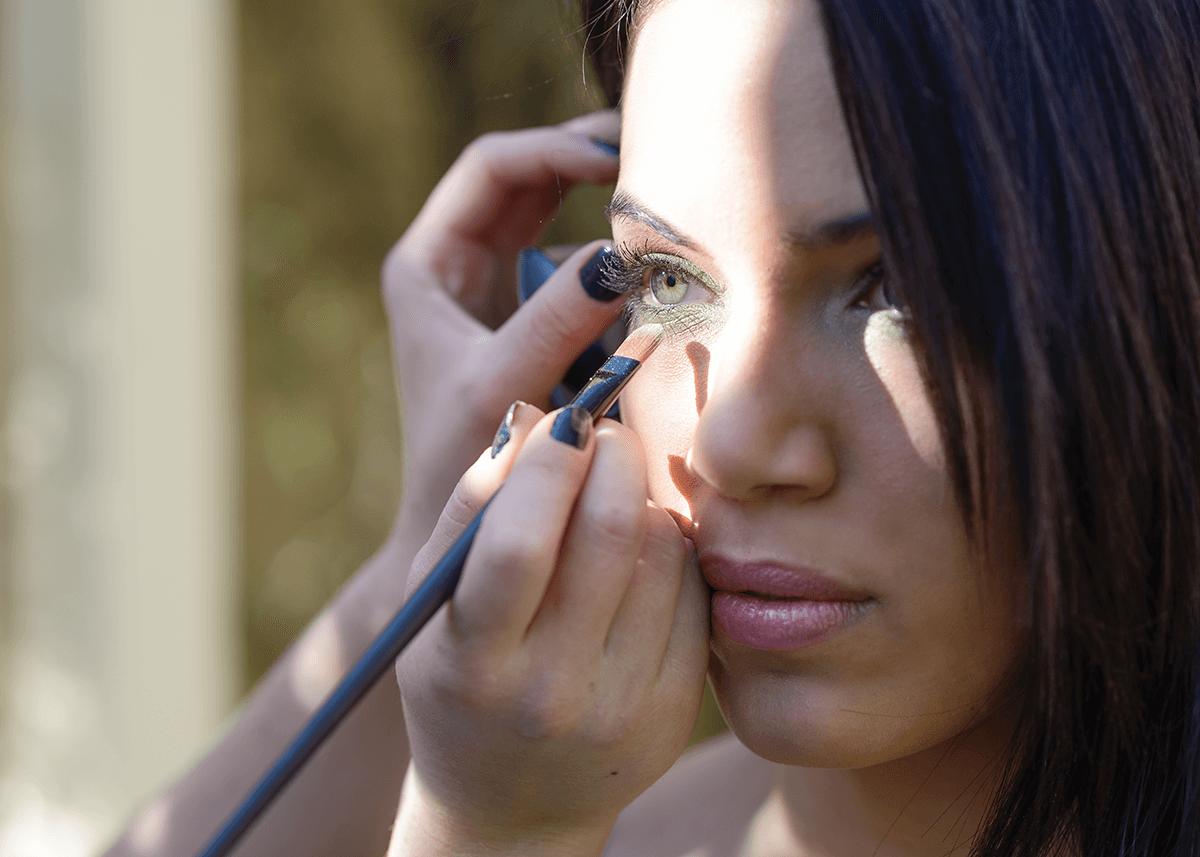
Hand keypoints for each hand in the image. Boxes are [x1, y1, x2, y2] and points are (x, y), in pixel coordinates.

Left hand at [382, 111, 624, 542]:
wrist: (459, 537)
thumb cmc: (458, 464)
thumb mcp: (501, 384)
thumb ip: (555, 319)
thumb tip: (620, 255)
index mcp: (430, 264)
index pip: (495, 168)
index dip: (556, 150)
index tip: (618, 161)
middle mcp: (462, 269)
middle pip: (534, 183)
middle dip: (593, 171)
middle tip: (659, 163)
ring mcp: (500, 299)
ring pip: (565, 233)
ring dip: (611, 236)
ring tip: (664, 243)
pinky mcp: (535, 332)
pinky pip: (583, 288)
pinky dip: (617, 290)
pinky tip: (652, 306)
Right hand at [392, 404, 710, 855]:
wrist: (512, 805)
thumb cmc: (460, 679)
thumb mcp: (433, 606)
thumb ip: (470, 509)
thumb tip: (534, 418)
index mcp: (472, 663)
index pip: (520, 541)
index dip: (548, 461)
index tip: (562, 420)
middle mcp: (552, 691)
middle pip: (610, 531)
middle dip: (613, 454)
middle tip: (601, 436)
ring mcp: (624, 705)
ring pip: (662, 550)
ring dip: (643, 497)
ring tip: (612, 499)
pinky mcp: (676, 710)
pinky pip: (693, 590)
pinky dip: (670, 546)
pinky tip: (639, 552)